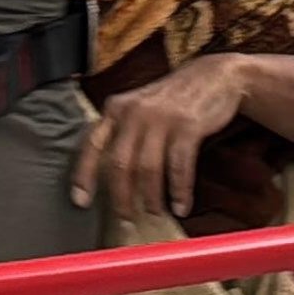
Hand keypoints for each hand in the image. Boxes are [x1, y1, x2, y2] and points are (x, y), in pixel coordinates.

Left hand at [74, 56, 249, 222]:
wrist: (214, 76)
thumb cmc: (173, 100)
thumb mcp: (140, 106)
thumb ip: (123, 132)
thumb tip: (111, 175)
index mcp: (116, 109)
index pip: (93, 145)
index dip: (84, 175)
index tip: (80, 201)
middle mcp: (134, 112)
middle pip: (120, 163)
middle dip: (120, 196)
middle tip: (125, 218)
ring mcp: (160, 118)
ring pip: (148, 168)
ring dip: (151, 197)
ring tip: (154, 212)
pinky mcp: (187, 125)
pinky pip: (178, 166)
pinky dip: (179, 190)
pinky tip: (181, 205)